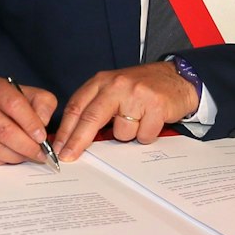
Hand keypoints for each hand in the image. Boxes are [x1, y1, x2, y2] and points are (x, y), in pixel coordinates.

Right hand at [0, 76, 57, 166]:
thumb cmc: (0, 101)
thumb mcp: (24, 93)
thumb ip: (41, 104)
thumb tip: (43, 124)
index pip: (13, 104)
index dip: (30, 123)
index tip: (42, 137)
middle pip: (3, 130)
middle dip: (26, 146)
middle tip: (39, 154)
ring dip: (14, 156)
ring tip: (25, 156)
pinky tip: (7, 156)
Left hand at [54, 63, 199, 160]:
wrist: (177, 78)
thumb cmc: (141, 88)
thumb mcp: (113, 90)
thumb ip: (94, 108)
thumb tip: (73, 138)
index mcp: (101, 81)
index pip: (77, 107)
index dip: (65, 130)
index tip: (57, 148)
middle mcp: (116, 85)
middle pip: (91, 118)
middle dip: (77, 141)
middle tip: (68, 157)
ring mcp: (136, 94)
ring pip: (121, 133)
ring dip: (128, 135)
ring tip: (138, 120)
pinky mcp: (155, 105)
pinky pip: (143, 135)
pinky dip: (146, 134)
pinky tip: (151, 121)